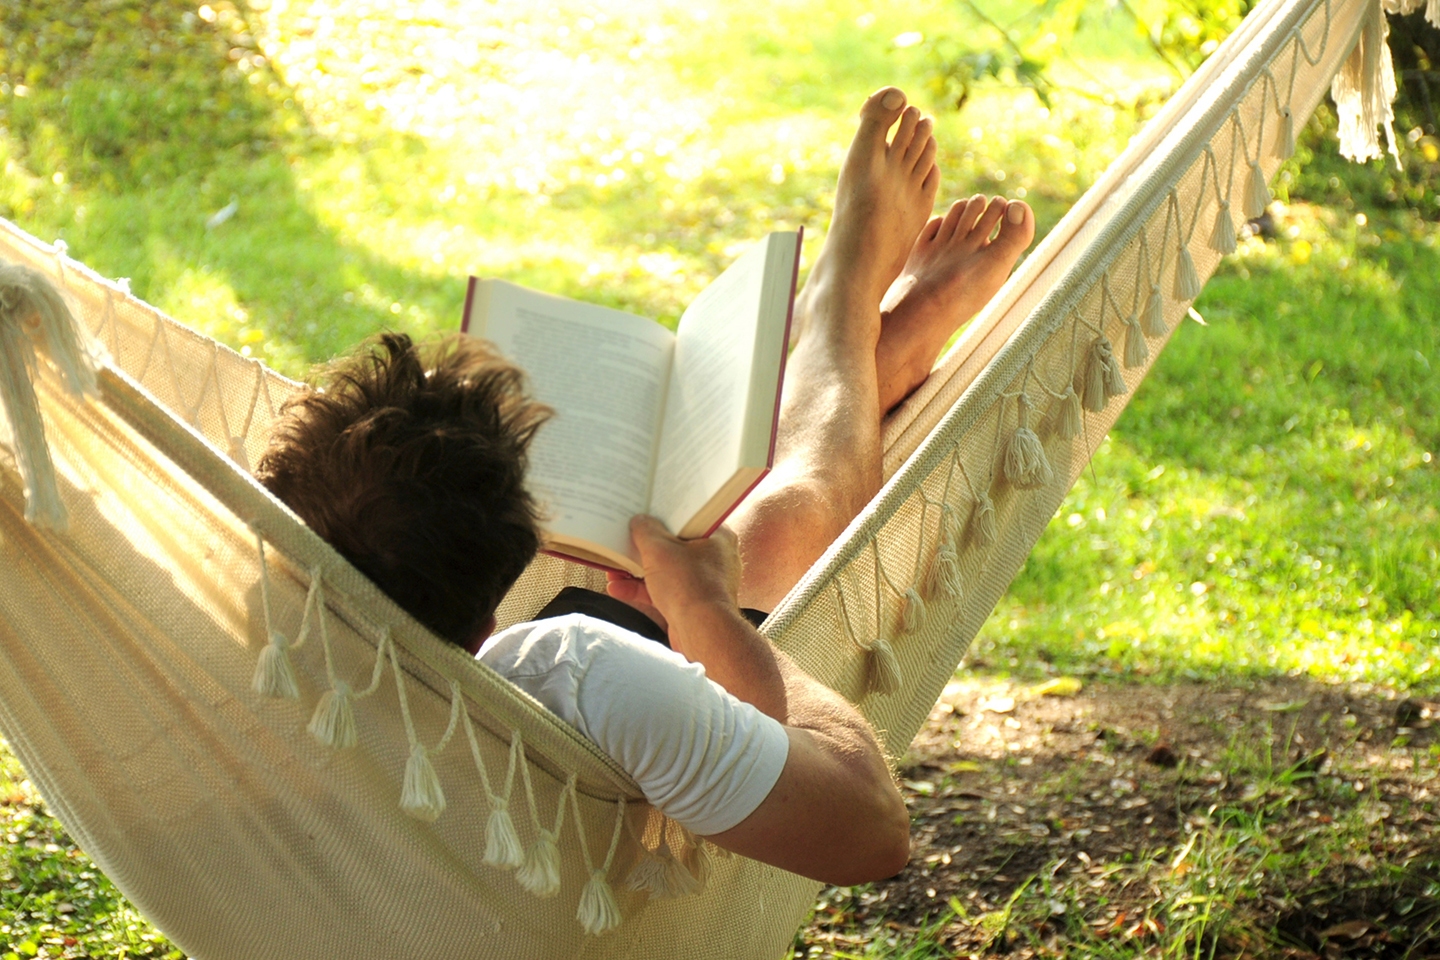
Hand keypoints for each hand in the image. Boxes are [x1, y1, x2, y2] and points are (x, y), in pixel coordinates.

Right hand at [605, 516, 739, 626]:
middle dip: (645, 548)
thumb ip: (646, 531)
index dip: (666, 516)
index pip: (690, 518)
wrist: (702, 633)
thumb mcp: (659, 549)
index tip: (647, 514)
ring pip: (667, 571)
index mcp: (718, 537)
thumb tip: (639, 521)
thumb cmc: (689, 586)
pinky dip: (642, 590)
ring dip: (638, 571)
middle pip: (675, 546)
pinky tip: (617, 588)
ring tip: (614, 568)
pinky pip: (664, 591)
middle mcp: (715, 559)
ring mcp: (703, 583)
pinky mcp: (692, 604)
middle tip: (626, 541)